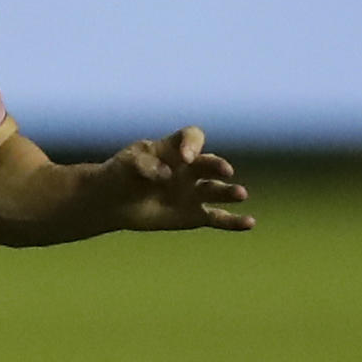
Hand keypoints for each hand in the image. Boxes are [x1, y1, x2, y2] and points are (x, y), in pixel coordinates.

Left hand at [112, 128, 254, 233]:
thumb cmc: (119, 175)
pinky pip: (217, 218)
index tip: (185, 157)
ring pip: (217, 191)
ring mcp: (194, 192)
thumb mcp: (127, 164)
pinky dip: (233, 221)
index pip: (192, 138)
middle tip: (225, 171)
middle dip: (217, 167)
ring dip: (230, 192)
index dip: (193, 145)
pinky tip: (249, 224)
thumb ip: (146, 166)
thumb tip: (167, 176)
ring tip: (241, 194)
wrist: (111, 201)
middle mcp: (190, 169)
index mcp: (174, 149)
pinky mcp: (195, 215)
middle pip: (209, 164)